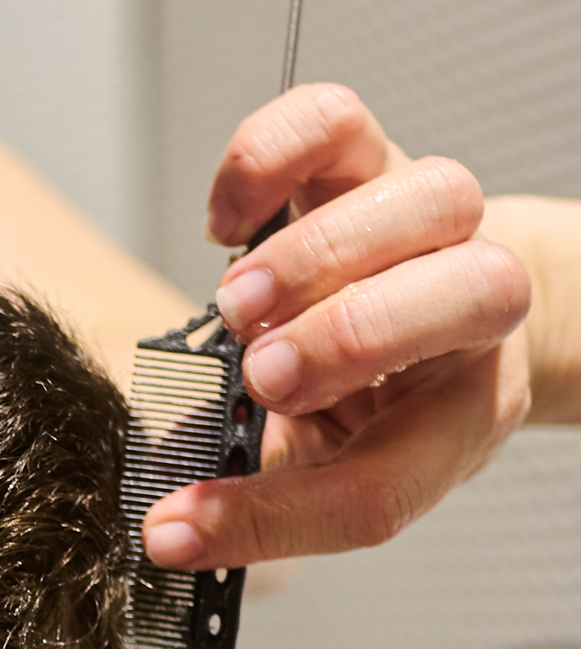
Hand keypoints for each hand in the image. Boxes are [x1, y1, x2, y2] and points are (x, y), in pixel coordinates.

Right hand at [143, 86, 531, 569]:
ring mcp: (431, 224)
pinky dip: (267, 162)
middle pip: (478, 298)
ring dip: (318, 256)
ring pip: (432, 198)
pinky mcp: (370, 156)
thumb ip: (263, 490)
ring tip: (235, 304)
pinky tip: (224, 224)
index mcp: (457, 419)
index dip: (272, 516)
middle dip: (351, 339)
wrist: (432, 298)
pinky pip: (337, 123)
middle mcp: (472, 315)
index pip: (383, 487)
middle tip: (258, 377)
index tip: (177, 525)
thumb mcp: (326, 463)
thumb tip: (171, 518)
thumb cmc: (376, 392)